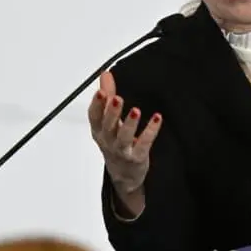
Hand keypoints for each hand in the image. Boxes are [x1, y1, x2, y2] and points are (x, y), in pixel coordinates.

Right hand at [87, 70, 160, 194]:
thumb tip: (105, 75)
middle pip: (107, 126)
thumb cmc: (114, 143)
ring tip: (135, 111)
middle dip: (111, 112)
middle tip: (116, 98)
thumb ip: (108, 97)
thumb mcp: (107, 121)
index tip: (101, 92)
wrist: (124, 175)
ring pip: (124, 137)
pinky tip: (157, 119)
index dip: (97, 105)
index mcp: (99, 131)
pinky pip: (144, 144)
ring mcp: (122, 150)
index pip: (94, 117)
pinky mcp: (137, 157)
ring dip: (129, 124)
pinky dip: (150, 131)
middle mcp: (108, 141)